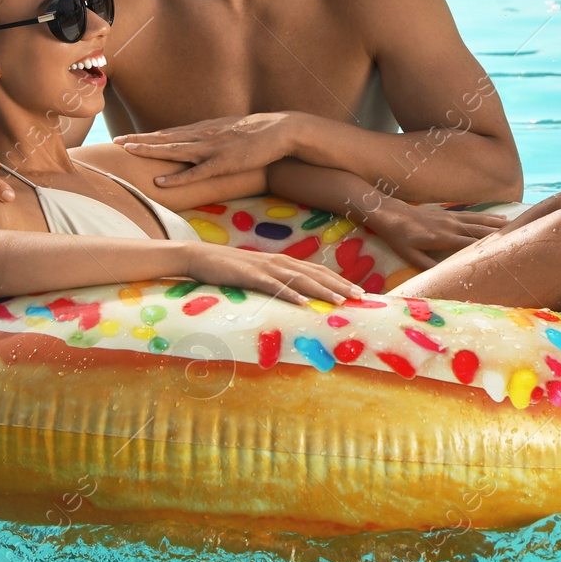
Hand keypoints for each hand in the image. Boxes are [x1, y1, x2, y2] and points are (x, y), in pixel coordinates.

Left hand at [115, 113, 299, 185]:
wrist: (282, 129)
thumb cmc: (259, 133)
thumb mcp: (231, 131)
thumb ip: (214, 137)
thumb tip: (200, 142)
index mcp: (205, 129)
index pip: (169, 132)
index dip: (146, 136)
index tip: (125, 137)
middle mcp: (204, 135)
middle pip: (165, 138)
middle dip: (139, 140)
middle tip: (115, 142)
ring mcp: (213, 148)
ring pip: (174, 150)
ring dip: (150, 151)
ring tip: (128, 152)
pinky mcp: (224, 162)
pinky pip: (196, 172)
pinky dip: (176, 177)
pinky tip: (160, 181)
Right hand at [185, 244, 363, 304]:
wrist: (199, 257)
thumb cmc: (230, 269)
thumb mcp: (258, 275)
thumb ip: (277, 282)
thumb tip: (296, 297)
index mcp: (283, 262)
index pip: (318, 271)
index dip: (339, 280)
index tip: (359, 292)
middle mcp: (279, 262)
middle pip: (315, 274)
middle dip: (340, 285)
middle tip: (361, 297)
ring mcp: (265, 267)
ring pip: (300, 280)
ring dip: (322, 290)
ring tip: (341, 302)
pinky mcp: (250, 275)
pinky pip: (274, 286)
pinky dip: (290, 294)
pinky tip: (304, 304)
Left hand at [363, 202, 508, 269]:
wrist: (389, 212)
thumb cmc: (398, 236)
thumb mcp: (409, 255)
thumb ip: (427, 265)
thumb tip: (443, 276)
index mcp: (442, 238)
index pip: (470, 244)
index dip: (488, 247)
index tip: (506, 252)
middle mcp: (451, 226)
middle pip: (481, 231)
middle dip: (501, 234)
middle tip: (522, 238)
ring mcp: (451, 217)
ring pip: (480, 221)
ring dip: (499, 224)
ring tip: (518, 227)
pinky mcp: (449, 213)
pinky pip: (473, 215)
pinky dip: (488, 216)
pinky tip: (500, 217)